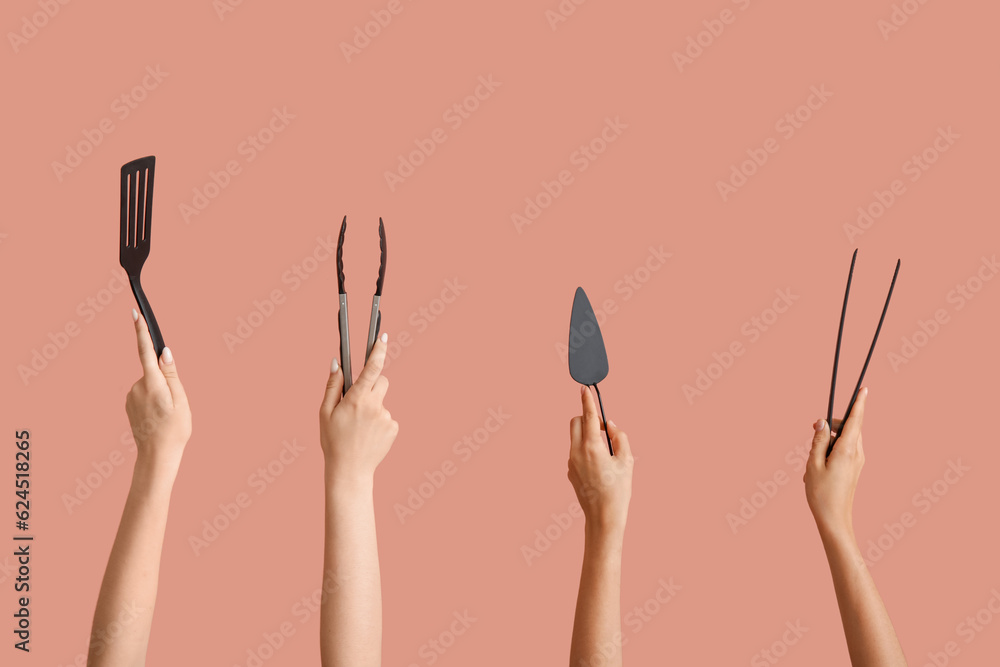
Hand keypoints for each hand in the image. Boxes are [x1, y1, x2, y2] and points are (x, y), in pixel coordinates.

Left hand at [125, 309, 190, 470]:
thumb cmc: (174, 429)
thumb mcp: (181, 400)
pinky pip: (144, 393)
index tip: (135, 314)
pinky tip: (158, 417)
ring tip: (167, 414)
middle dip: (166, 380)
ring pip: (150, 383)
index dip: (141, 332)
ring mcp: (130, 396)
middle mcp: (137, 386)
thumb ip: (171, 374)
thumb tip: (164, 352)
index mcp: (153, 383)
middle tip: (176, 404)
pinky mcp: (128, 404)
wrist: (157, 455)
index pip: (145, 351)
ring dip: (160, 392)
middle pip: (153, 371)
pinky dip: (153, 400)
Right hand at [320, 334, 398, 484]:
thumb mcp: (325, 413)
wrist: (350, 471)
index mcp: (357, 400)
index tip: (384, 337)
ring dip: (373, 406)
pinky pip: (387, 416)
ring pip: (382, 401)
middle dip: (372, 384)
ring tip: (359, 426)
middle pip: (381, 381)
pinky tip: (368, 435)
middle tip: (358, 399)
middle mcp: (375, 406)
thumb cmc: (333, 441)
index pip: (372, 369)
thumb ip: (333, 386)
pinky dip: (378, 421)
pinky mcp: (394, 428)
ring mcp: (387, 417)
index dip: (379, 351)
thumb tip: (337, 364)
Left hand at [568, 386, 632, 535]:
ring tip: (606, 453)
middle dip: (587, 418)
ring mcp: (571, 462)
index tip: (584, 388)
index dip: (587, 400)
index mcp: (592, 446)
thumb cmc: (618, 490)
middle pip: (576, 422)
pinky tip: (600, 467)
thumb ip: (620, 437)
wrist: (603, 517)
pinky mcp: (570, 471)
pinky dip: (586, 450)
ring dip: (588, 435)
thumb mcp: (627, 461)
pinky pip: (576, 452)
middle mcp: (576, 452)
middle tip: (605, 429)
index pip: (588, 416)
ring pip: (575, 437)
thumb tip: (611, 426)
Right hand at [804, 386, 867, 538]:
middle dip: (832, 424)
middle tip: (812, 430)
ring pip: (845, 438)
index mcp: (846, 450)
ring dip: (829, 439)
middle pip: (848, 427)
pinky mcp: (854, 468)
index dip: (859, 403)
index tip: (864, 388)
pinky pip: (844, 450)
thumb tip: (821, 422)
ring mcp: (857, 462)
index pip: (855, 420)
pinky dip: (831, 450)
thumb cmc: (821, 494)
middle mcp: (856, 454)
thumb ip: (817, 440)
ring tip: (813, 457)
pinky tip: (818, 466)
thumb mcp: (813, 464)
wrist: (835, 519)